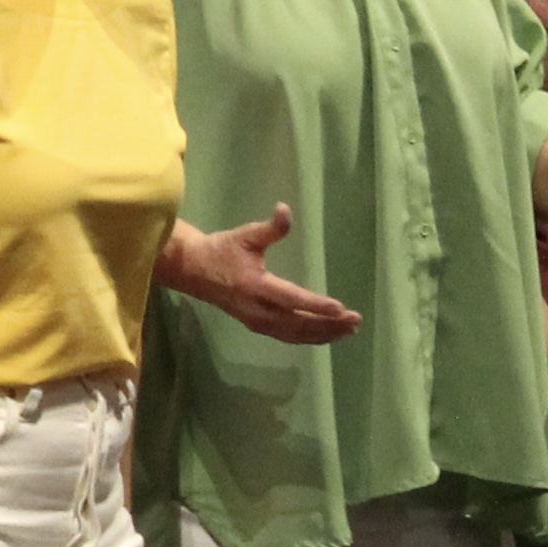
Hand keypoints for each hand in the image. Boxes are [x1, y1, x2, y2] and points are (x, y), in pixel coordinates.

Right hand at [159, 207, 361, 344]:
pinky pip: (289, 337)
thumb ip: (270, 228)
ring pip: (295, 334)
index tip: (340, 307)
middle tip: (355, 320)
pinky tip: (326, 334)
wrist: (192, 270)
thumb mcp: (245, 235)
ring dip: (323, 334)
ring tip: (348, 330)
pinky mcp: (258, 326)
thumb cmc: (221, 250)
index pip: (291, 299)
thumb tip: (285, 209)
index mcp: (255, 286)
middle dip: (328, 324)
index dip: (316, 305)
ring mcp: (257, 322)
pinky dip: (310, 337)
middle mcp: (257, 309)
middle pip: (298, 323)